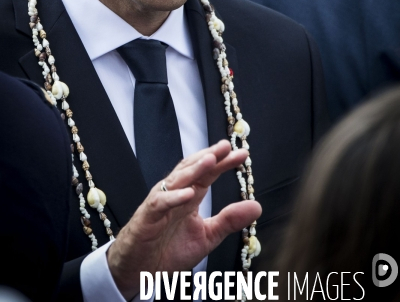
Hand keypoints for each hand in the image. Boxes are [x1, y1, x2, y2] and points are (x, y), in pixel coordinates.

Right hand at [107, 140, 260, 299]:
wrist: (140, 270)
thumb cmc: (170, 250)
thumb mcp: (207, 236)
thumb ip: (229, 220)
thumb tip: (257, 206)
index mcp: (190, 196)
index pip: (208, 174)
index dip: (224, 163)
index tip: (242, 154)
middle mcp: (175, 194)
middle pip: (193, 169)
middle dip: (209, 156)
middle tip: (226, 146)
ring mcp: (160, 203)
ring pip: (176, 180)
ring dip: (193, 169)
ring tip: (210, 160)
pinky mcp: (148, 217)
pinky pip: (161, 203)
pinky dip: (174, 197)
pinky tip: (189, 193)